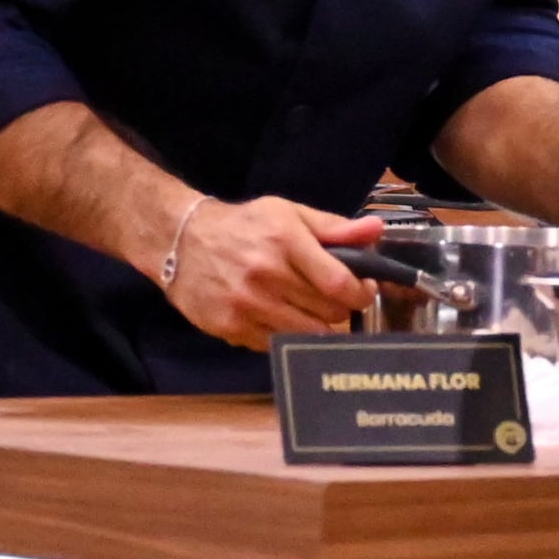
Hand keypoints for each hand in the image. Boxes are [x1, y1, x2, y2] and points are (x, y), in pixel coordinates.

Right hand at [159, 197, 382, 351]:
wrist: (182, 242)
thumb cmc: (244, 226)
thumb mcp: (289, 214)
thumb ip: (335, 227)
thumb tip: (375, 230)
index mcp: (286, 241)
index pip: (338, 282)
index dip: (360, 292)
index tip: (363, 291)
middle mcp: (266, 275)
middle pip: (328, 312)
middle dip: (339, 308)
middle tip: (333, 298)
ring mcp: (247, 305)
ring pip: (306, 334)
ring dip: (317, 326)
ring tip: (310, 310)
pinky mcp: (231, 328)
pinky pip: (276, 344)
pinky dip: (286, 335)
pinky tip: (280, 317)